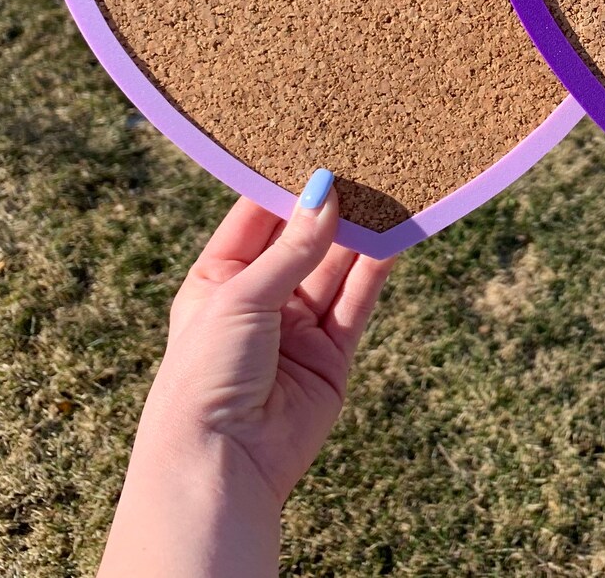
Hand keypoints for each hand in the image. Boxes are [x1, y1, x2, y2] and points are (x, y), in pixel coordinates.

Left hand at [100, 173, 392, 577]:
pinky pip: (358, 299)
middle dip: (331, 205)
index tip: (318, 141)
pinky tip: (397, 234)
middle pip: (302, 239)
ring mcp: (297, 327)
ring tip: (391, 186)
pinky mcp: (332, 354)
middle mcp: (259, 299)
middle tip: (366, 157)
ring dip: (361, 232)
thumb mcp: (241, 297)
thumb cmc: (206, 374)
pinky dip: (378, 267)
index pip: (255, 217)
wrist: (221, 464)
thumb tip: (325, 190)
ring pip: (336, 266)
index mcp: (218, 279)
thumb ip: (291, 247)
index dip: (286, 184)